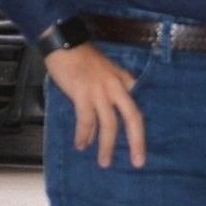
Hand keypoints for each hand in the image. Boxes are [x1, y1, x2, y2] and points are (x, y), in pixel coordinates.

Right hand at [47, 43, 145, 168]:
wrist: (64, 43)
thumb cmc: (83, 57)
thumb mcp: (108, 68)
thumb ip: (115, 86)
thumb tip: (113, 110)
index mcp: (123, 81)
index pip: (136, 109)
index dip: (141, 130)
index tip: (141, 148)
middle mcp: (115, 87)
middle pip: (132, 118)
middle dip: (136, 142)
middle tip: (137, 162)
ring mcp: (99, 91)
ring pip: (109, 124)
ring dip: (106, 146)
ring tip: (104, 162)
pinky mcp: (82, 94)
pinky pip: (86, 120)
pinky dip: (84, 135)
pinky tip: (82, 145)